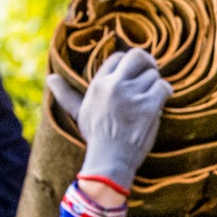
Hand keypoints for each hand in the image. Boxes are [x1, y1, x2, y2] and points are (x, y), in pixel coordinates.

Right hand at [49, 48, 171, 198]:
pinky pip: (163, 87)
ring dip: (156, 83)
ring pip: (153, 74)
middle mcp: (114, 86)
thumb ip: (66, 94)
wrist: (110, 160)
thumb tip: (50, 78)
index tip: (132, 74)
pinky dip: (165, 92)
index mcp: (99, 84)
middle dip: (147, 62)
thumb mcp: (79, 113)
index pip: (118, 57)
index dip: (127, 63)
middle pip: (137, 56)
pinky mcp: (148, 106)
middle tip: (151, 71)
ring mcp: (132, 95)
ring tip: (152, 95)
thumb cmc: (96, 137)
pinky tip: (161, 100)